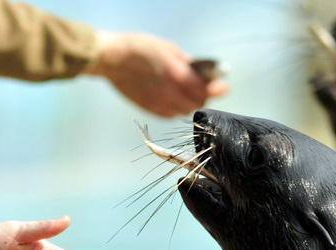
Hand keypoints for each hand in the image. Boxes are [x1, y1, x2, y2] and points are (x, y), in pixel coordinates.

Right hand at [87, 31, 228, 116]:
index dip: (217, 89)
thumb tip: (199, 71)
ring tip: (187, 93)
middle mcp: (169, 93)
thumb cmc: (138, 48)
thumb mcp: (166, 48)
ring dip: (190, 104)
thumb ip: (186, 63)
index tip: (224, 87)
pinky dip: (177, 108)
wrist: (111, 60)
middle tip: (205, 88)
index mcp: (176, 74)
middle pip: (197, 104)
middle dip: (204, 96)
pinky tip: (173, 99)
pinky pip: (171, 115)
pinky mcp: (151, 109)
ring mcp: (159, 103)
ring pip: (185, 111)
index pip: (204, 89)